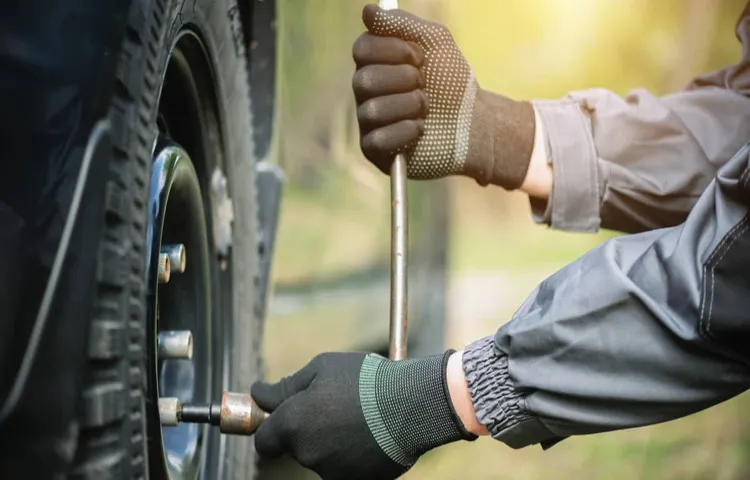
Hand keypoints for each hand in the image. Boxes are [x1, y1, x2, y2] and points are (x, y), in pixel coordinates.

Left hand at [251, 350, 476, 479]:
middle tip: (336, 404)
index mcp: (293, 424)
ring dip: (333, 439)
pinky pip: (346, 466)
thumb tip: (258, 394)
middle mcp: (307, 453)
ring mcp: (332, 472)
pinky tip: (371, 433)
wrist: (413, 404)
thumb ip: (286, 386)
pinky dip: (353, 452)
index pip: (264, 440)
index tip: (281, 415)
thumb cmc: (365, 380)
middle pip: (296, 445)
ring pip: (323, 455)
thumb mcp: (322, 367)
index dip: (270, 427)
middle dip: (308, 427)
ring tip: (361, 416)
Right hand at [352, 4, 535, 188]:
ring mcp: (368, 123)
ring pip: (372, 110)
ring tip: (426, 108)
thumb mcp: (434, 42)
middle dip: (404, 80)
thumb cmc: (452, 82)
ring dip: (409, 105)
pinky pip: (378, 139)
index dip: (393, 50)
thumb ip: (401, 24)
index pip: (361, 49)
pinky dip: (405, 131)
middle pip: (364, 80)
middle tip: (424, 84)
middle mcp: (366, 93)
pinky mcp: (376, 152)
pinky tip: (420, 129)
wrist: (474, 122)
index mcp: (374, 64)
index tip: (420, 56)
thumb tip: (367, 10)